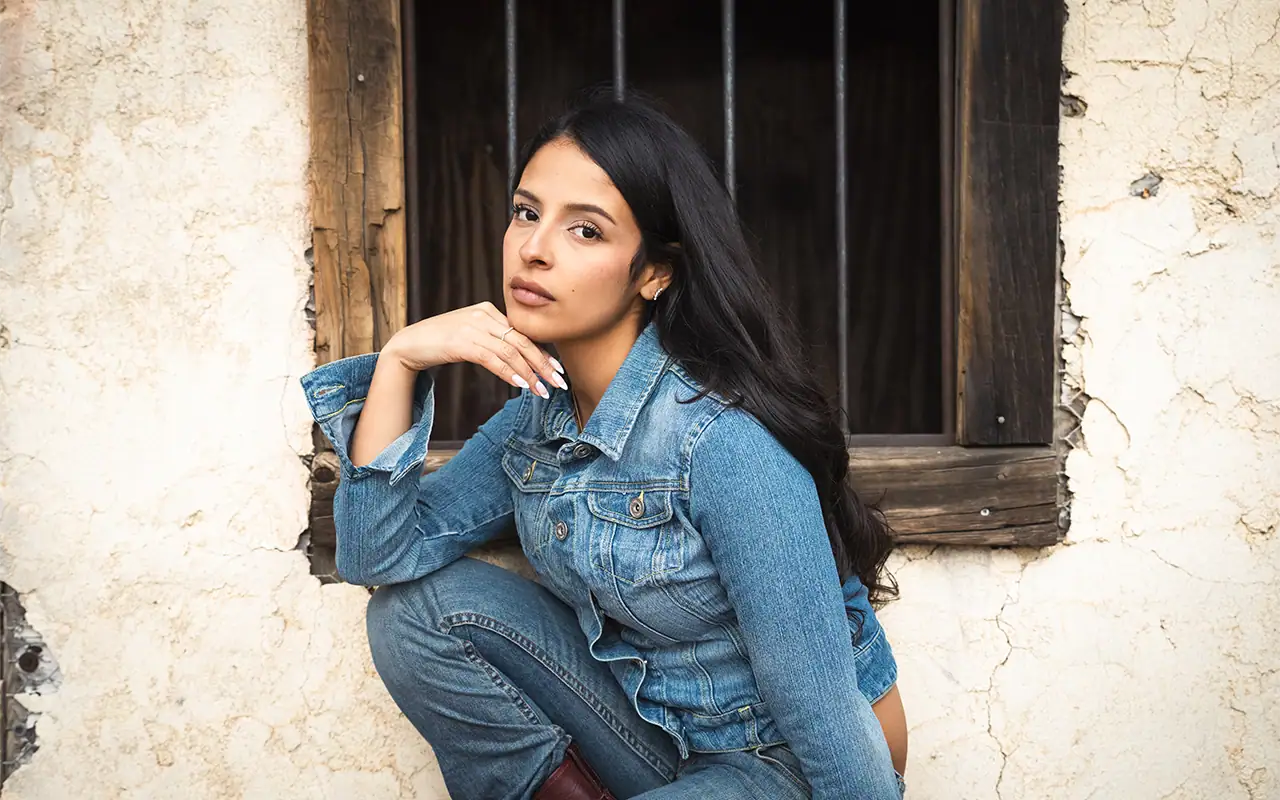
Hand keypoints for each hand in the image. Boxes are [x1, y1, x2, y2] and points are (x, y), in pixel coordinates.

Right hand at [382, 302, 565, 397]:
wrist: (409, 344)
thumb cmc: (441, 343)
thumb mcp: (472, 335)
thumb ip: (493, 340)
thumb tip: (519, 359)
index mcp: (489, 310)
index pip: (522, 334)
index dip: (542, 354)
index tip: (557, 372)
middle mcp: (483, 315)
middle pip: (521, 342)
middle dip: (543, 365)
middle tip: (559, 384)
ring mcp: (472, 327)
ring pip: (510, 352)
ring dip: (529, 374)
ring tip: (542, 391)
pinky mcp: (460, 342)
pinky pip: (492, 358)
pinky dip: (508, 372)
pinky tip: (521, 384)